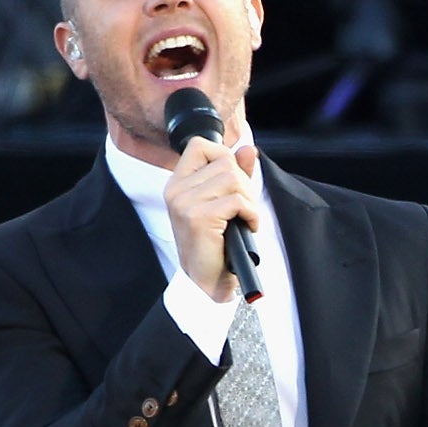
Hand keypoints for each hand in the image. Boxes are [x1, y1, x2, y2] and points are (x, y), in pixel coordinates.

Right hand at [166, 131, 261, 301]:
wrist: (207, 281)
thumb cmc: (216, 245)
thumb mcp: (225, 203)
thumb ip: (236, 175)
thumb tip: (248, 150)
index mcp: (178, 183)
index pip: (200, 145)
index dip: (224, 156)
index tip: (234, 182)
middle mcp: (176, 190)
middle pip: (224, 162)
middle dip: (244, 185)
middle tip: (244, 209)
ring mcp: (184, 202)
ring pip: (232, 179)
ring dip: (248, 200)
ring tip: (245, 219)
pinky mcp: (198, 218)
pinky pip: (237, 201)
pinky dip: (250, 214)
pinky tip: (247, 227)